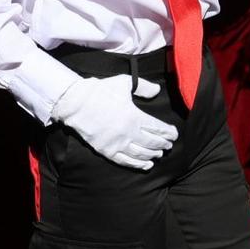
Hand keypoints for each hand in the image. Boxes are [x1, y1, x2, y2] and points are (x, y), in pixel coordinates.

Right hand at [53, 77, 177, 169]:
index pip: (157, 128)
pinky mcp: (107, 151)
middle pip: (152, 143)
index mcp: (134, 117)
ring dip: (153, 155)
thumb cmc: (100, 91)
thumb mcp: (124, 83)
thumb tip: (157, 91)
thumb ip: (143, 87)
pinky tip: (147, 165)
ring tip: (159, 154)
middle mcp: (128, 133)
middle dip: (163, 144)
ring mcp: (117, 144)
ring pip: (141, 154)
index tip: (174, 134)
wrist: (76, 103)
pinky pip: (126, 161)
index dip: (168, 133)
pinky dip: (138, 164)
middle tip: (169, 145)